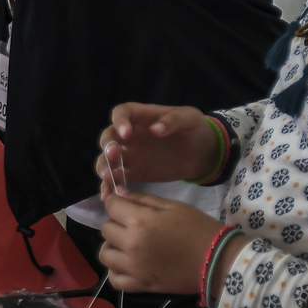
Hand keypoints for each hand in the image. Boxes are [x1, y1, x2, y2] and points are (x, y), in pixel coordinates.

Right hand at [94, 102, 221, 185]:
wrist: (203, 153)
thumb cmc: (195, 129)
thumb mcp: (189, 118)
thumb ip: (173, 120)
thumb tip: (155, 129)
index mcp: (141, 116)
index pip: (122, 112)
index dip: (119, 121)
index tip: (126, 133)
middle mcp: (130, 135)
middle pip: (109, 136)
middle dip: (107, 145)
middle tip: (113, 155)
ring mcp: (130, 155)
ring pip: (107, 159)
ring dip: (104, 166)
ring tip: (108, 176)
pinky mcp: (134, 173)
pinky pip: (117, 178)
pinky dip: (111, 186)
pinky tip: (109, 195)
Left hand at [96, 191, 223, 294]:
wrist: (217, 260)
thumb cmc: (197, 228)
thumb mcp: (172, 206)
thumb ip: (142, 200)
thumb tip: (118, 194)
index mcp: (139, 222)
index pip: (111, 206)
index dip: (115, 202)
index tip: (123, 204)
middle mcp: (130, 245)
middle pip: (105, 229)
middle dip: (115, 222)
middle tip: (131, 224)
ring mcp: (133, 268)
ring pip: (104, 254)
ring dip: (113, 246)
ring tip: (127, 244)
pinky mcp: (140, 285)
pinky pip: (114, 279)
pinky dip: (116, 271)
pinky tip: (127, 264)